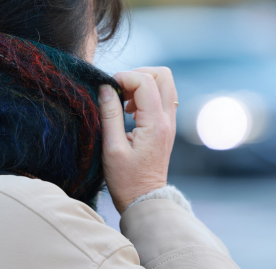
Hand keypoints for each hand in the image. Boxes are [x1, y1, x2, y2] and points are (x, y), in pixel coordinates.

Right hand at [99, 67, 177, 212]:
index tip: (108, 88)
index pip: (145, 81)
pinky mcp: (165, 126)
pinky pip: (161, 97)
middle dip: (138, 74)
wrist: (144, 200)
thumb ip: (110, 115)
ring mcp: (169, 122)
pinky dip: (144, 94)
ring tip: (123, 101)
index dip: (124, 77)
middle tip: (119, 90)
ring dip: (141, 83)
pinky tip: (129, 110)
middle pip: (162, 75)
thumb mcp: (112, 148)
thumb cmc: (126, 180)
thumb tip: (106, 87)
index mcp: (155, 124)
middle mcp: (167, 119)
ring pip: (164, 83)